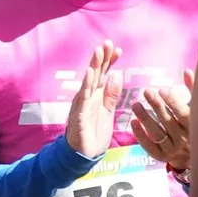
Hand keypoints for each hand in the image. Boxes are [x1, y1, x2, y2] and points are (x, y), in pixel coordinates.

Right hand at [64, 42, 123, 161]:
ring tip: (98, 51)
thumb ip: (112, 95)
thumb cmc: (94, 133)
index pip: (104, 74)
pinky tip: (89, 73)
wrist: (84, 154)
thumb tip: (117, 74)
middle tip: (107, 42)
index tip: (119, 50)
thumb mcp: (108, 112)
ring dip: (94, 66)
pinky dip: (86, 84)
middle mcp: (89, 96)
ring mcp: (82, 103)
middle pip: (96, 73)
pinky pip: (83, 97)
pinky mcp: (79, 113)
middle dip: (102, 58)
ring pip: (89, 81)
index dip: (110, 62)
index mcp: (97, 96)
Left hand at [130, 83, 191, 175]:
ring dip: (146, 118)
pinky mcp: (161, 156)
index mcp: (194, 126)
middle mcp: (184, 139)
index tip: (161, 90)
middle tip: (146, 91)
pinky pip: (149, 147)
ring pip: (157, 134)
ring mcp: (172, 149)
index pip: (184, 114)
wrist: (193, 155)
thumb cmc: (193, 125)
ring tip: (135, 104)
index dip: (173, 102)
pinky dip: (140, 136)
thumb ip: (192, 90)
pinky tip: (133, 123)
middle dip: (157, 106)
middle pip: (168, 122)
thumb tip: (187, 71)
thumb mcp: (195, 108)